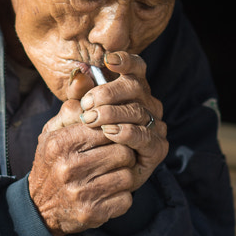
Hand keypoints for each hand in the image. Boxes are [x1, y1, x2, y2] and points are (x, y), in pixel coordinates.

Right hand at [28, 119, 137, 235]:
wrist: (39, 207)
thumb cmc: (52, 163)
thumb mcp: (52, 133)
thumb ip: (70, 110)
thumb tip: (86, 84)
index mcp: (61, 143)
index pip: (107, 128)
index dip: (115, 131)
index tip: (113, 136)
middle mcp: (69, 168)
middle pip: (122, 152)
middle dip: (124, 153)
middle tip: (116, 156)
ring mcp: (82, 193)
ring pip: (128, 176)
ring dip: (124, 175)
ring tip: (112, 174)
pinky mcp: (93, 213)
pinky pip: (126, 199)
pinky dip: (122, 196)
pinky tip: (109, 193)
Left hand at [77, 50, 167, 189]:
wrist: (96, 175)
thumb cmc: (89, 138)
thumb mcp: (79, 114)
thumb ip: (79, 94)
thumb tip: (78, 72)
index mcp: (133, 91)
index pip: (136, 68)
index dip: (125, 61)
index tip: (108, 61)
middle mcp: (148, 105)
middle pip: (135, 87)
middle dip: (108, 92)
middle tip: (86, 104)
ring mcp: (155, 126)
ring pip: (138, 112)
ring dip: (112, 113)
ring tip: (91, 119)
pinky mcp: (157, 148)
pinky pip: (145, 137)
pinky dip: (126, 133)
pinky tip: (110, 132)